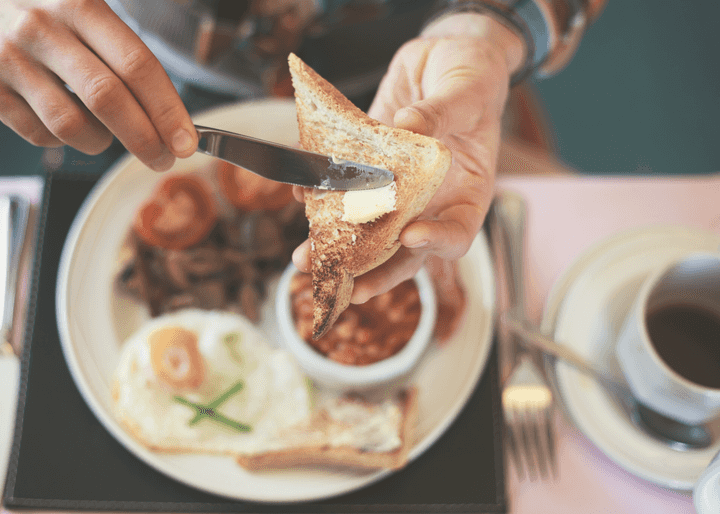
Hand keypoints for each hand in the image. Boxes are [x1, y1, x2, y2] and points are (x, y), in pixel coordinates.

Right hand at [0, 0, 196, 170]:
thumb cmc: (56, 15)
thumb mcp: (94, 12)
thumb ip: (132, 58)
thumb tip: (176, 126)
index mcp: (81, 5)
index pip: (137, 66)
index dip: (167, 110)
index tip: (185, 142)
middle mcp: (41, 27)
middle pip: (107, 99)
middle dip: (144, 139)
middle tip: (162, 159)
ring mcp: (9, 56)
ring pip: (70, 125)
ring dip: (100, 142)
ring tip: (106, 134)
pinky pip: (39, 135)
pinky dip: (62, 141)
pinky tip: (68, 121)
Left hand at [293, 13, 525, 302]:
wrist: (444, 57)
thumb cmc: (473, 75)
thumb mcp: (466, 88)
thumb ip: (440, 111)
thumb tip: (407, 128)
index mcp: (468, 191)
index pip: (457, 233)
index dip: (436, 242)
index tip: (410, 236)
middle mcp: (431, 199)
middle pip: (405, 249)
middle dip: (373, 270)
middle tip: (344, 285)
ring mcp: (398, 188)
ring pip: (368, 228)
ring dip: (336, 245)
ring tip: (305, 258)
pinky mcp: (369, 167)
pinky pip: (345, 188)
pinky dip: (322, 194)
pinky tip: (301, 194)